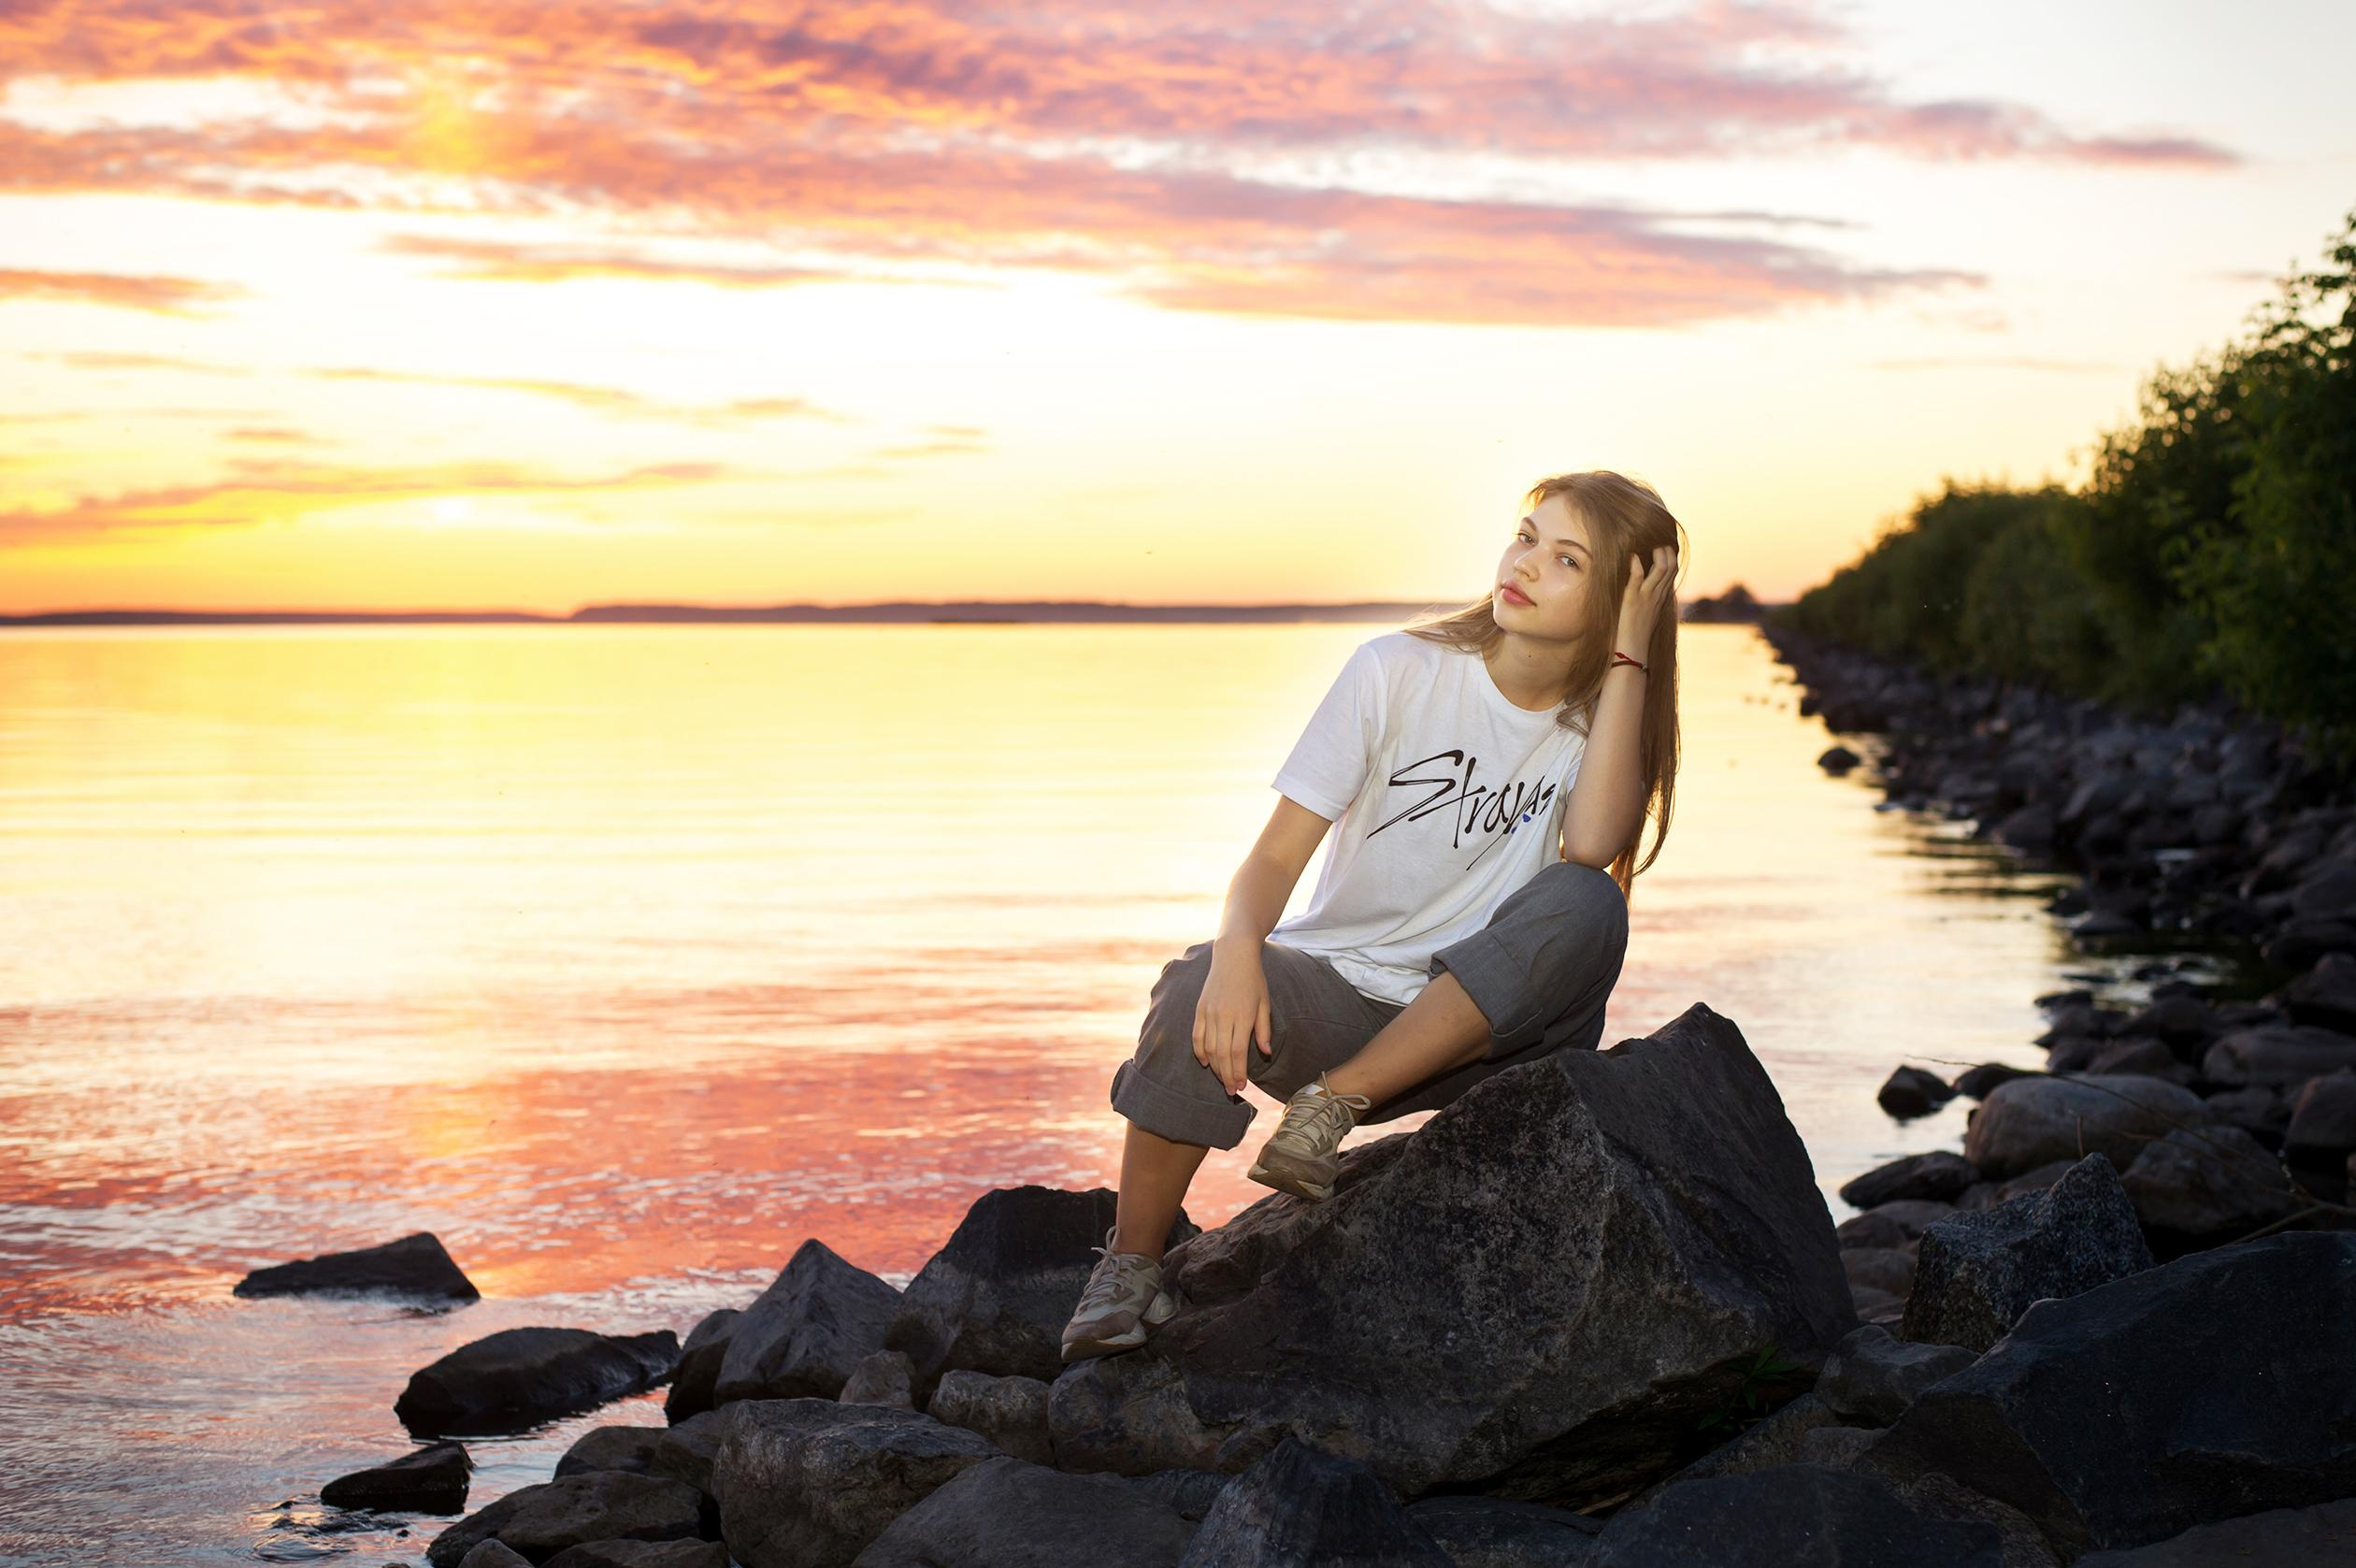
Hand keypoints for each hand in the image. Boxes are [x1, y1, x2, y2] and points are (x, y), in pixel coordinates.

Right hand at [1194, 944, 1273, 1095]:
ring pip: (1209, 1048)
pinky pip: (1197, 1035)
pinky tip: (1205, 1063)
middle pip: (1223, 1054)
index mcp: (1243, 1016)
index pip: (1238, 1052)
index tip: (1241, 1087)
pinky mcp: (1200, 1008)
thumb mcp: (1265, 1003)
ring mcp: (1209, 1012)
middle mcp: (1224, 1016)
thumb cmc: (1254, 979)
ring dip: (1215, 1067)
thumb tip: (1266, 1053)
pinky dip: (1200, 1051)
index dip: (1238, 1072)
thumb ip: (1264, 1029)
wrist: (1233, 955)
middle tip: (1231, 1091)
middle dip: (1227, 1075)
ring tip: (1221, 1080)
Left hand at [1617, 543, 1677, 652]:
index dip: (1672, 557)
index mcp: (1661, 597)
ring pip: (1661, 569)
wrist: (1632, 650)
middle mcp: (1657, 595)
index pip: (1673, 572)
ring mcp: (1646, 596)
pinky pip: (1637, 577)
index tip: (1664, 547)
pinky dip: (1636, 564)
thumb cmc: (1637, 634)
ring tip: (1650, 545)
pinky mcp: (1633, 599)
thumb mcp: (1648, 614)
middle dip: (1667, 551)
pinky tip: (1632, 556)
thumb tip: (1648, 591)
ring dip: (1657, 554)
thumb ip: (1650, 601)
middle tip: (1659, 543)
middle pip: (1671, 567)